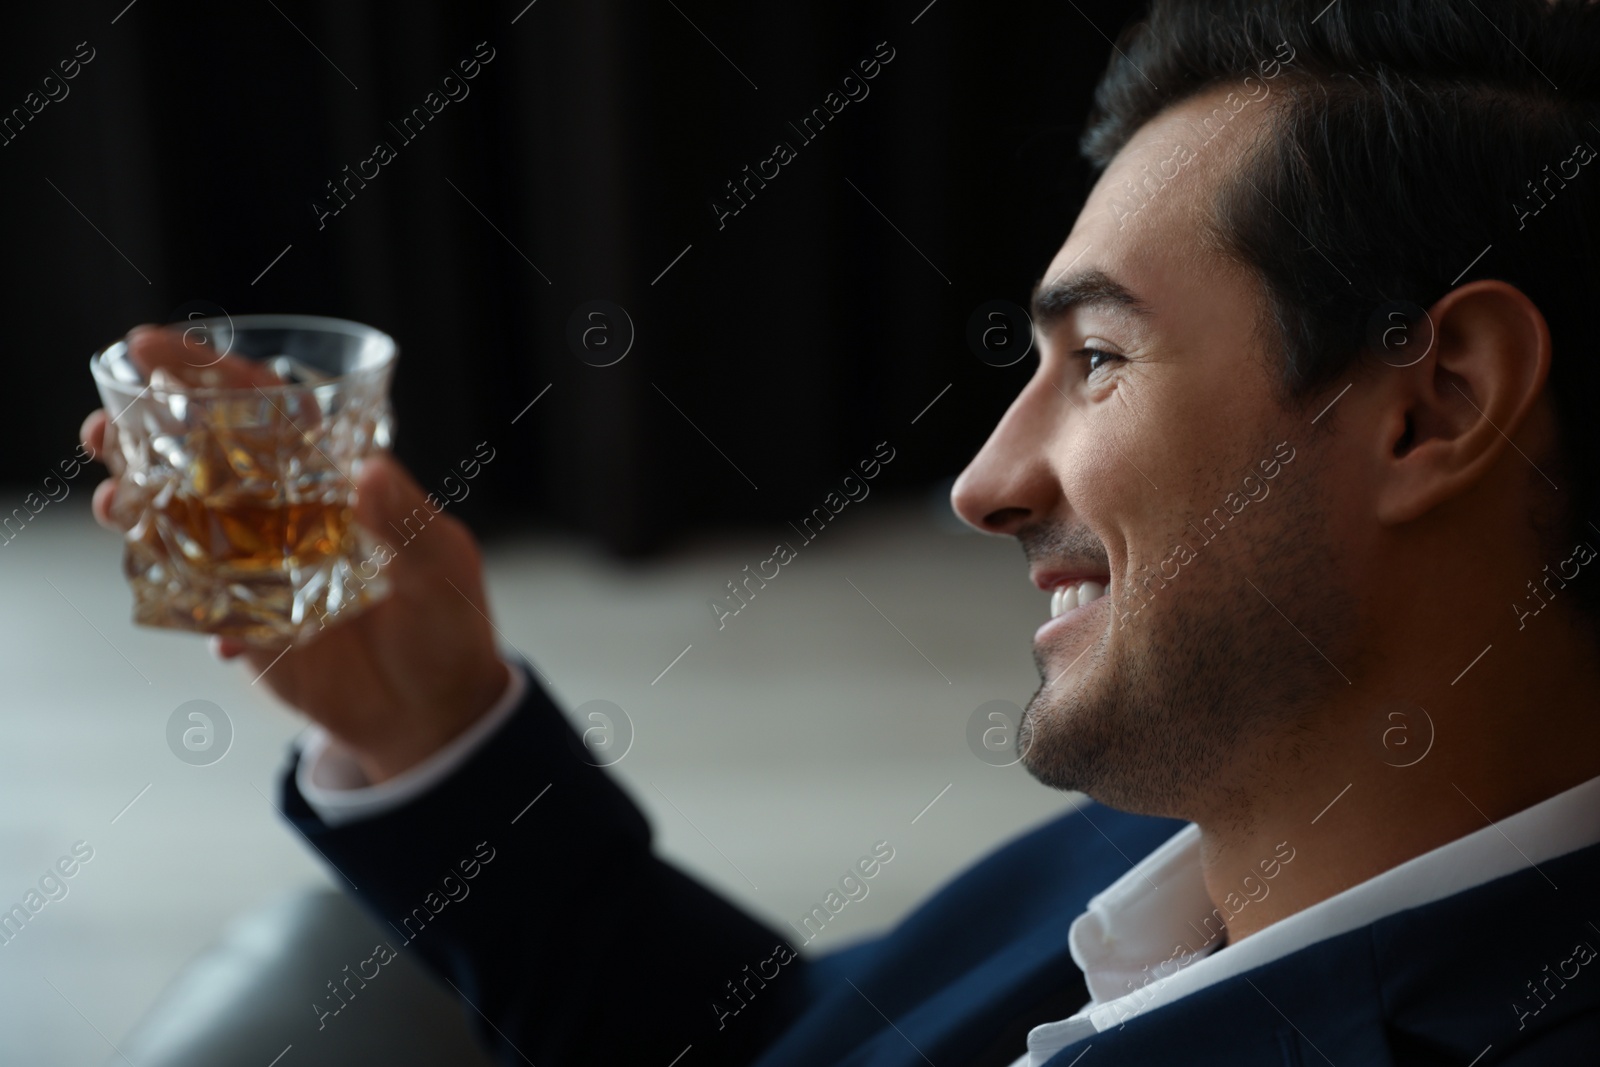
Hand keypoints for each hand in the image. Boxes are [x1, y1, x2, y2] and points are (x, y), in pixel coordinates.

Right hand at [83, 325, 509, 782]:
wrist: (433, 710)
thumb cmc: (449, 622)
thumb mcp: (443, 566)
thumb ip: (405, 521)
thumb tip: (368, 470)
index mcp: (330, 478)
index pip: (264, 408)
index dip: (206, 373)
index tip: (148, 345)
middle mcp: (283, 514)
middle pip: (200, 458)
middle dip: (142, 434)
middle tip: (105, 425)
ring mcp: (256, 567)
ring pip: (177, 522)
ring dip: (137, 507)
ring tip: (114, 501)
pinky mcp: (241, 622)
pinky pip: (189, 602)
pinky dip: (174, 599)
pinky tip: (181, 604)